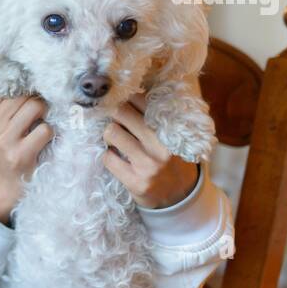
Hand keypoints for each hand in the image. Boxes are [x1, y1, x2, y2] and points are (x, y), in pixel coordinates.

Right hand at [0, 94, 53, 223]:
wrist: (0, 184)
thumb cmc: (3, 148)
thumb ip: (9, 102)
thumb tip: (37, 81)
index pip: (12, 85)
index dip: (26, 92)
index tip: (28, 103)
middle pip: (26, 95)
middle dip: (38, 103)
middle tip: (38, 117)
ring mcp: (5, 139)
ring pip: (36, 106)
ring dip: (44, 116)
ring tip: (38, 127)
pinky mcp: (20, 154)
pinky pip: (45, 129)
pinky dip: (49, 133)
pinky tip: (41, 142)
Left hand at [102, 93, 198, 208]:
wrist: (179, 196)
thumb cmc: (170, 158)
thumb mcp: (171, 134)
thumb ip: (155, 115)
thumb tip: (128, 91)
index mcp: (171, 128)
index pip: (140, 99)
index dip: (126, 98)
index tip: (119, 100)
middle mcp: (161, 144)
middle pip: (122, 111)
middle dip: (113, 112)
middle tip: (113, 118)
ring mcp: (148, 163)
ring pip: (111, 132)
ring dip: (109, 134)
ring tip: (115, 139)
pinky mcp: (135, 181)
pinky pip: (107, 157)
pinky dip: (108, 155)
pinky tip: (116, 158)